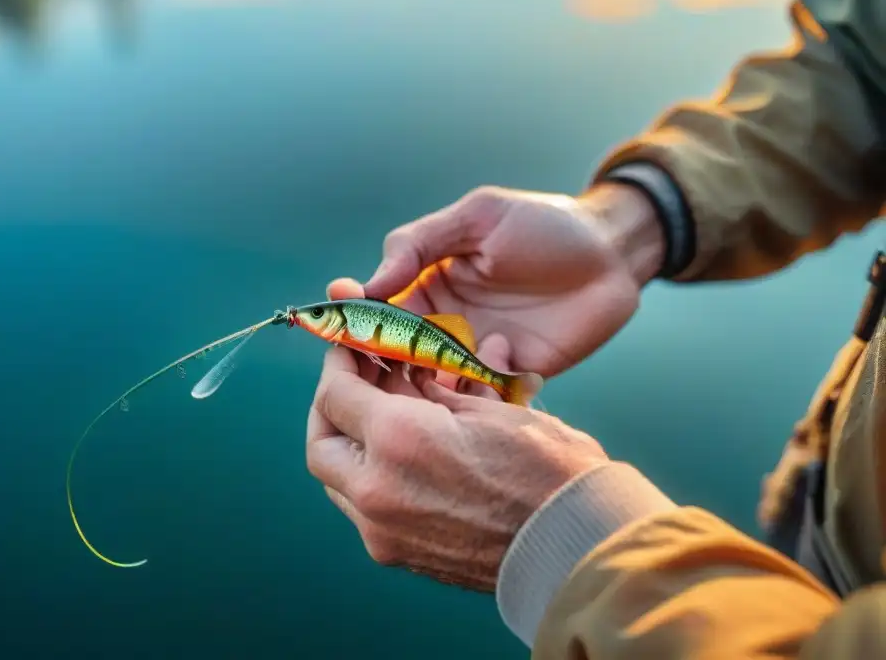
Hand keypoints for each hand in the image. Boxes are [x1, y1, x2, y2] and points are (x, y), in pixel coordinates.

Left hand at [306, 284, 608, 590]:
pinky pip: (363, 508)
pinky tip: (399, 453)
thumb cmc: (548, 469)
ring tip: (377, 415)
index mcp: (397, 440)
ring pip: (338, 481)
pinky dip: (370, 476)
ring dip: (348, 445)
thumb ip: (432, 392)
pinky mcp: (399, 554)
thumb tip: (405, 377)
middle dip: (329, 408)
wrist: (579, 546)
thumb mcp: (488, 410)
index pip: (336, 394)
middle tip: (351, 382)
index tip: (349, 347)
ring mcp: (383, 530)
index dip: (338, 363)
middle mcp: (376, 489)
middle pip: (322, 444)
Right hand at [354, 183, 664, 376]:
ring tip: (434, 369)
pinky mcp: (512, 378)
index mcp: (427, 285)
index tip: (338, 310)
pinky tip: (497, 357)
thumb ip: (421, 243)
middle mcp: (444, 325)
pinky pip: (481, 399)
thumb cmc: (542, 224)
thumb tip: (371, 280)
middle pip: (396, 355)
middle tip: (378, 356)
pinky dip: (477, 394)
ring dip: (423, 387)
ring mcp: (476, 355)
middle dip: (379, 360)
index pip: (378, 307)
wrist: (612, 253)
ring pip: (432, 385)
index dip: (355, 313)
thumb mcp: (477, 217)